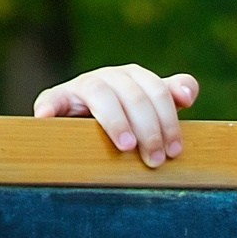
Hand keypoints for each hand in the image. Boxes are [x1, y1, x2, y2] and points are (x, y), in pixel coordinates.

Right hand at [31, 64, 199, 166]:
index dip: (169, 120)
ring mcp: (82, 86)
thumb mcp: (151, 111)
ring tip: (126, 145)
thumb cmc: (126, 120)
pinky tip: (48, 118)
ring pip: (101, 93)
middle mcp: (110, 77)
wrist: (81, 124)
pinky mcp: (56, 98)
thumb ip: (172, 97)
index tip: (174, 150)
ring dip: (115, 119)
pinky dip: (49, 106)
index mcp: (135, 78)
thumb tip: (188, 95)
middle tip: (155, 160)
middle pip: (134, 95)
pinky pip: (51, 99)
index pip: (158, 91)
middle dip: (149, 129)